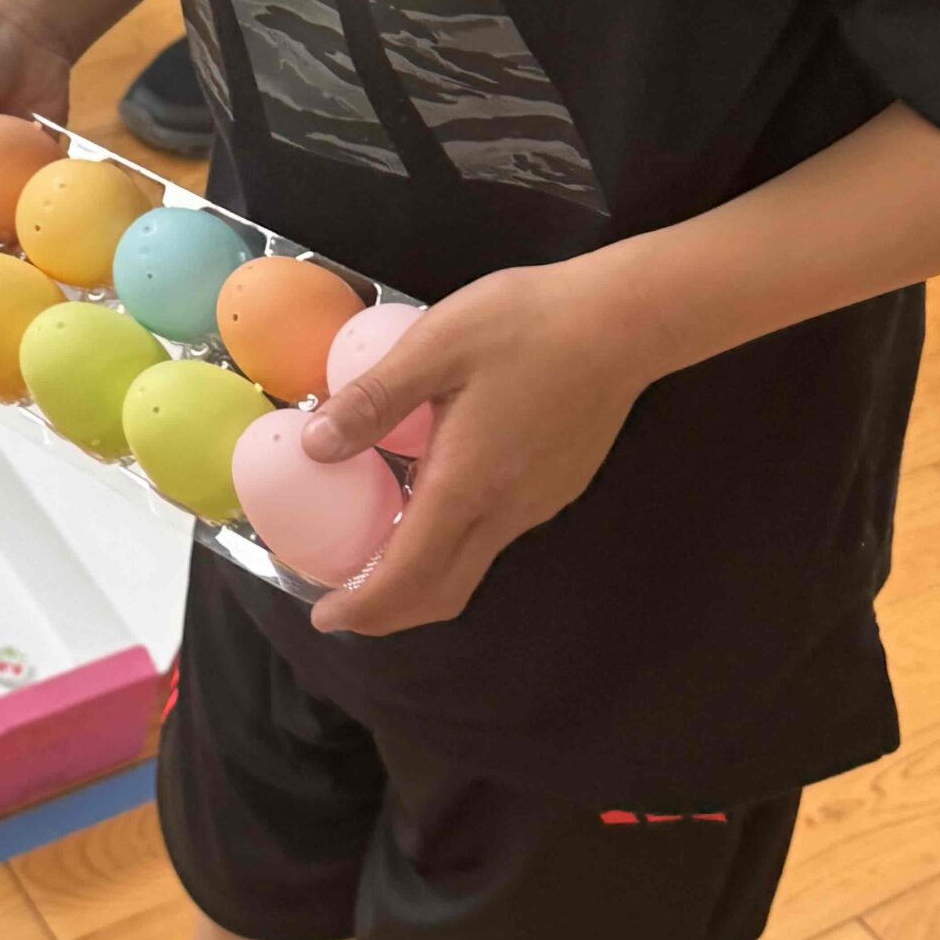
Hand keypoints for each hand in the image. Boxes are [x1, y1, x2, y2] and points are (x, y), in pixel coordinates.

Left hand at [301, 255, 665, 633]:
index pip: (409, 577)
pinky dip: (450, 545)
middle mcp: (506, 511)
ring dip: (419, 578)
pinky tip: (431, 498)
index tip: (324, 618)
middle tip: (342, 600)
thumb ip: (373, 398)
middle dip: (387, 612)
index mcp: (468, 484)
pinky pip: (493, 536)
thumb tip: (314, 445)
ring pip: (470, 567)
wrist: (625, 321)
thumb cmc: (527, 325)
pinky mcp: (556, 487)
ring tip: (375, 551)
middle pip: (442, 592)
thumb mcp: (435, 344)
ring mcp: (537, 504)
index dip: (363, 608)